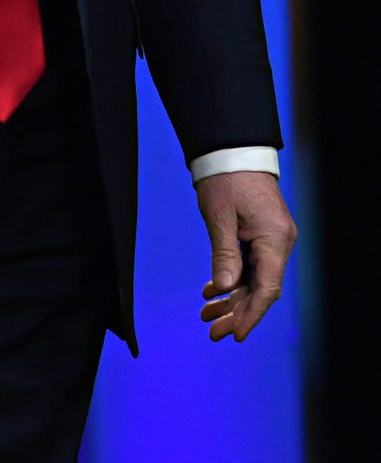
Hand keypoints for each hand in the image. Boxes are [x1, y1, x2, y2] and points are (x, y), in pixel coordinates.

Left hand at [195, 169, 296, 341]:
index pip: (267, 289)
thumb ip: (224, 254)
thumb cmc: (225, 178)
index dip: (252, 314)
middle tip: (212, 331)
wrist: (231, 149)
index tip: (237, 335)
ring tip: (206, 315)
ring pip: (253, 279)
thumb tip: (223, 288)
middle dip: (237, 312)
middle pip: (260, 288)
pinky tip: (211, 292)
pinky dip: (231, 278)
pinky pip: (249, 264)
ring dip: (230, 298)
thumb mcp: (219, 217)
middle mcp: (279, 243)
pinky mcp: (261, 234)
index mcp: (275, 240)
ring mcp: (271, 239)